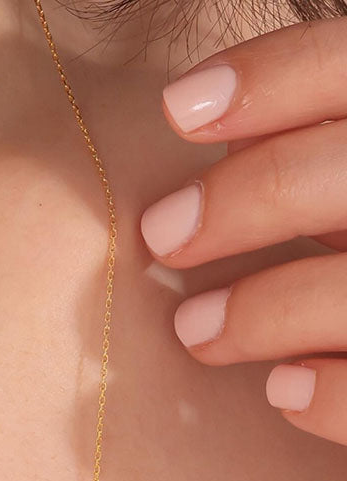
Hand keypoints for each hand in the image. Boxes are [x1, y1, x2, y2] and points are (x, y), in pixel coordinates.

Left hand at [140, 19, 346, 445]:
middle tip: (161, 235)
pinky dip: (328, 393)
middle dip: (242, 199)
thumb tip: (227, 132)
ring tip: (194, 331)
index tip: (176, 110)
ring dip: (259, 311)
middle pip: (346, 170)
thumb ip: (314, 165)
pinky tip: (281, 388)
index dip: (272, 78)